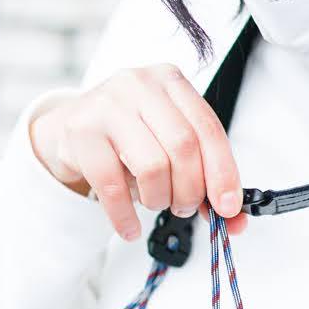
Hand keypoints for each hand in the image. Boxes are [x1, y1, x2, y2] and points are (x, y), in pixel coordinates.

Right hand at [29, 63, 247, 241]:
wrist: (73, 126)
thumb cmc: (131, 136)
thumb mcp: (169, 143)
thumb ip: (204, 176)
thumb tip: (235, 221)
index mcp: (171, 81)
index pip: (208, 129)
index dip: (223, 173)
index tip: (227, 208)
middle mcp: (140, 85)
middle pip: (183, 148)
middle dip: (190, 190)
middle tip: (183, 206)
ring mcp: (107, 105)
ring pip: (152, 166)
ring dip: (159, 199)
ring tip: (155, 202)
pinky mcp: (80, 131)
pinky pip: (111, 186)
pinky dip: (125, 216)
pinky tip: (130, 227)